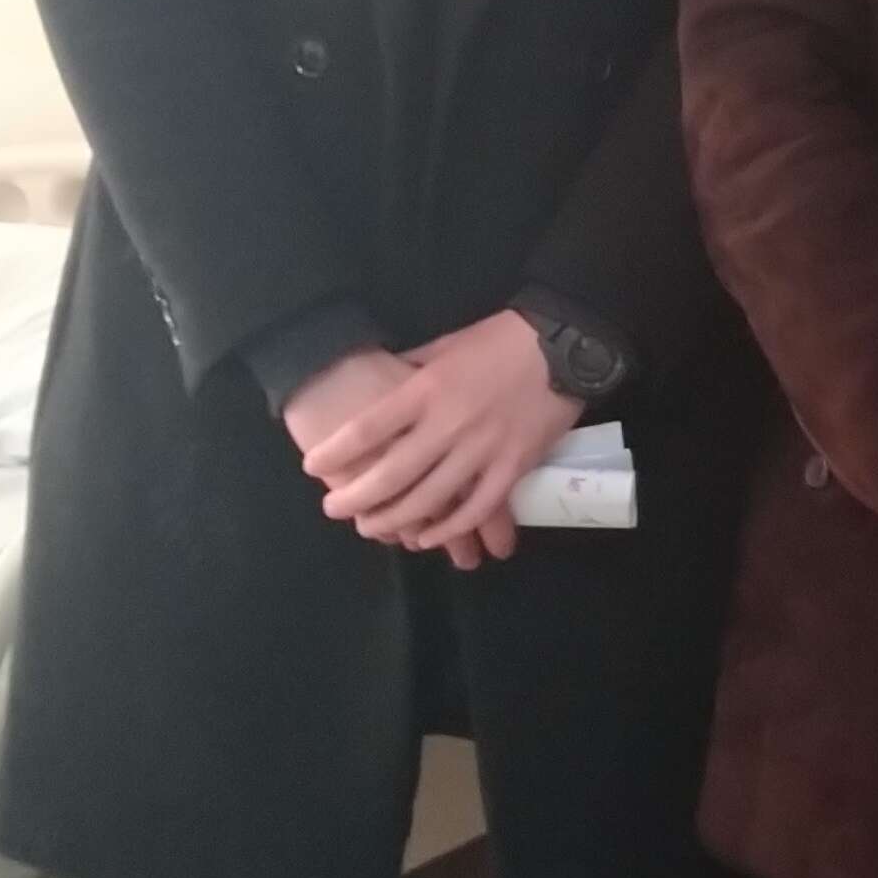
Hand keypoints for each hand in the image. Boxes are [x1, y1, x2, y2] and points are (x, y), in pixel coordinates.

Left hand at [301, 312, 585, 562]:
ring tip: (370, 528)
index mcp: (426, 389)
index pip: (368, 428)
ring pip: (430, 499)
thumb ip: (410, 372)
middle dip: (356, 497)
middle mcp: (449, 423)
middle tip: (334, 509)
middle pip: (392, 472)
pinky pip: (476, 508)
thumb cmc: (499, 340)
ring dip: (395, 519)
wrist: (564, 346)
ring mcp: (483, 449)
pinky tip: (426, 537)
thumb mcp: (443, 345)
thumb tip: (379, 387)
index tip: (313, 467)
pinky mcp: (513, 467)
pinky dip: (448, 528)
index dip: (336, 452)